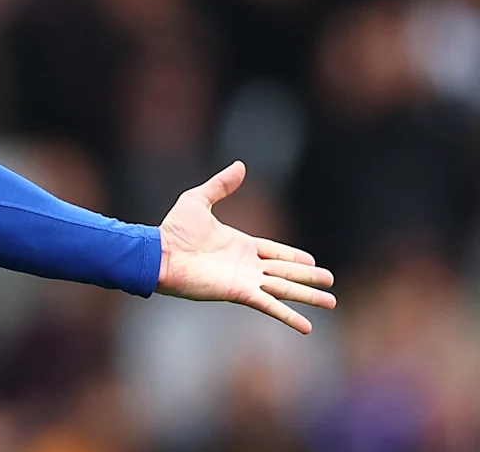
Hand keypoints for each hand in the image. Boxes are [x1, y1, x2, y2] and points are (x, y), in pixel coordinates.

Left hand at [155, 161, 335, 332]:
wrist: (160, 253)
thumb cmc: (174, 229)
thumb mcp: (198, 200)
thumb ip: (220, 185)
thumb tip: (240, 165)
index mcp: (240, 245)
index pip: (274, 251)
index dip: (293, 257)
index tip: (312, 261)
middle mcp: (246, 265)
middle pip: (285, 271)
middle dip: (308, 277)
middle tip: (330, 281)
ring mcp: (245, 280)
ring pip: (284, 289)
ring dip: (308, 296)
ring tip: (331, 302)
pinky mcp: (240, 293)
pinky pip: (270, 305)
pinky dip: (289, 315)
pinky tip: (307, 327)